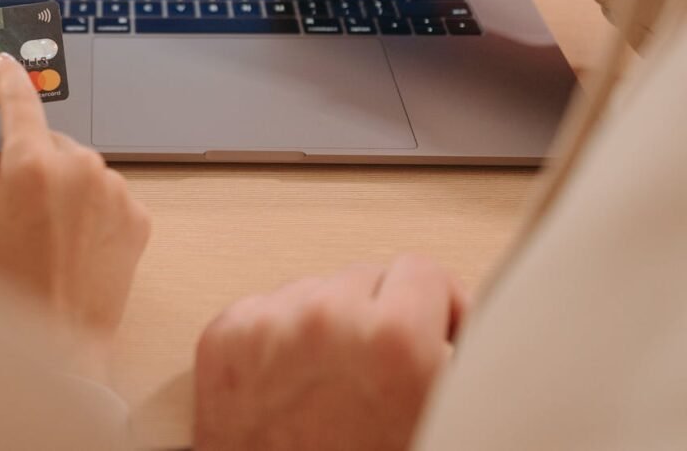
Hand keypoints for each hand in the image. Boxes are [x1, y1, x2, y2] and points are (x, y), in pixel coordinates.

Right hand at [0, 53, 150, 379]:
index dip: (10, 80)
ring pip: (79, 169)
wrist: (54, 349)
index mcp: (32, 164)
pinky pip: (106, 194)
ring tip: (42, 239)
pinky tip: (71, 246)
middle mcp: (82, 167)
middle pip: (49, 143)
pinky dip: (89, 209)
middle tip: (10, 215)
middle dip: (30, 164)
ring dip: (61, 187)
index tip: (7, 63)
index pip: (22, 103)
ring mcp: (116, 192)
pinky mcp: (138, 218)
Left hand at [194, 256, 467, 450]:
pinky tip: (289, 384)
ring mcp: (269, 325)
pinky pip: (265, 310)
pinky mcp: (225, 336)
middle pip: (364, 277)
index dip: (434, 305)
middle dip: (376, 317)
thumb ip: (450, 362)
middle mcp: (328, 320)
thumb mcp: (431, 418)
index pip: (422, 271)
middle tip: (377, 370)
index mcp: (394, 340)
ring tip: (329, 384)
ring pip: (313, 291)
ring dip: (325, 325)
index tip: (431, 323)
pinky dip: (276, 338)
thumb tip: (464, 330)